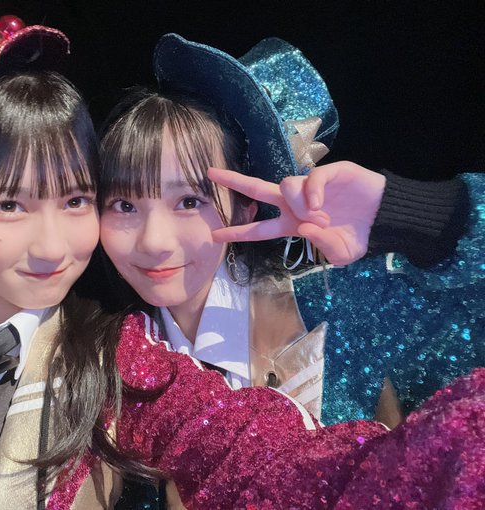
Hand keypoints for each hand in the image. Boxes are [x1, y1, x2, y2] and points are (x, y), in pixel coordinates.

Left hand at [209, 161, 385, 264]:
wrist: (384, 218)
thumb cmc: (359, 235)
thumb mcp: (342, 253)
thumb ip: (322, 246)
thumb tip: (305, 228)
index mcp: (292, 224)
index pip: (259, 228)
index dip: (237, 231)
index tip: (214, 234)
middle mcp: (295, 204)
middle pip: (257, 189)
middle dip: (233, 181)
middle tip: (210, 174)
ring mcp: (309, 187)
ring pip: (285, 186)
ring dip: (298, 204)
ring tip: (320, 218)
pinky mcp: (327, 173)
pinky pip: (308, 178)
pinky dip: (311, 192)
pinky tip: (320, 206)